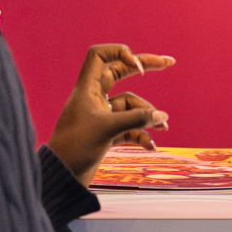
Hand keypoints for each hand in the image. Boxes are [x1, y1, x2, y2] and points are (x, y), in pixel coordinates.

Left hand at [49, 45, 172, 185]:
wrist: (62, 178)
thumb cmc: (74, 150)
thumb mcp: (107, 130)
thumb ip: (136, 119)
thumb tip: (161, 116)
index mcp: (87, 89)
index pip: (99, 55)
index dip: (120, 52)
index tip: (138, 66)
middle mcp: (94, 98)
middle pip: (120, 72)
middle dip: (145, 67)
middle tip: (169, 63)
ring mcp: (101, 116)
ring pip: (131, 105)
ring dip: (147, 115)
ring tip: (163, 127)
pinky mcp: (106, 134)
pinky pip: (130, 127)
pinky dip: (142, 134)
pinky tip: (151, 145)